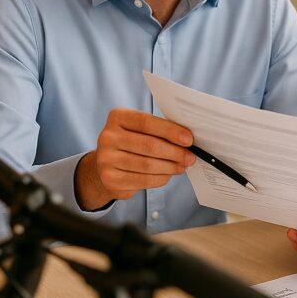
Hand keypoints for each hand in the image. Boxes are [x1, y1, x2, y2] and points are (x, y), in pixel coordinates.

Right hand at [75, 108, 195, 210]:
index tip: (189, 140)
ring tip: (182, 166)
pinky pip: (143, 180)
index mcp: (118, 117)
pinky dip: (161, 178)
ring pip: (147, 165)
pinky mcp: (110, 178)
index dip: (170, 131)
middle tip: (190, 157)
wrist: (106, 165)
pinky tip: (168, 175)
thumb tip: (187, 140)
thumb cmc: (132, 143)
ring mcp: (106, 159)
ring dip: (170, 167)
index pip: (146, 122)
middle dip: (174, 152)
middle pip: (149, 145)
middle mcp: (108, 137)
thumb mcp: (140, 130)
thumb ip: (159, 130)